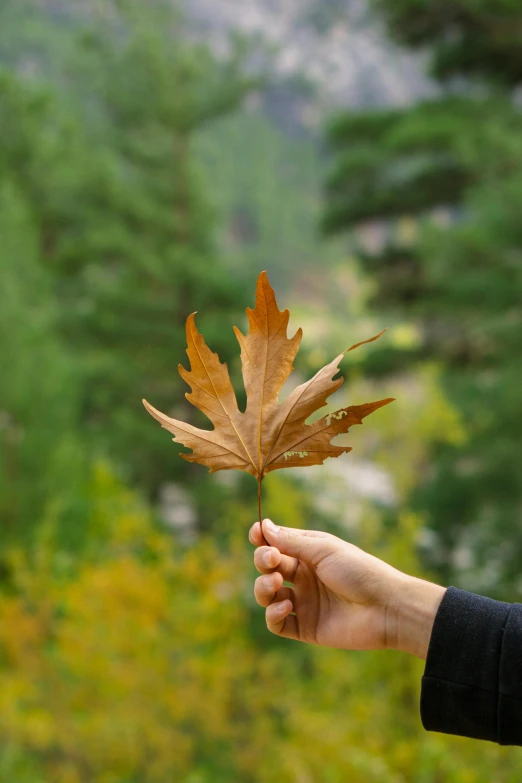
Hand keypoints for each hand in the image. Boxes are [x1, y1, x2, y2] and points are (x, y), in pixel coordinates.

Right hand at [249, 519, 445, 658]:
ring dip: (263, 587)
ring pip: (266, 594)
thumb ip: (291, 541)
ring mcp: (303, 602)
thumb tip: (263, 526)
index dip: (262, 539)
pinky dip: (273, 614)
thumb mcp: (324, 549)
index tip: (255, 535)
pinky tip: (286, 606)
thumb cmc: (359, 571)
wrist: (386, 608)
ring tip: (278, 584)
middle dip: (263, 560)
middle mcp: (303, 576)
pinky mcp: (305, 627)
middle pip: (268, 567)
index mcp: (309, 553)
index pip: (276, 544)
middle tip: (272, 560)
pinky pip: (276, 623)